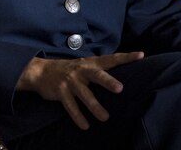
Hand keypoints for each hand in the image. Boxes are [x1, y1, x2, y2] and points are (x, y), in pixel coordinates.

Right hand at [16, 51, 143, 129]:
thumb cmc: (68, 70)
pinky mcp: (61, 92)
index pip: (110, 59)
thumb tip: (123, 78)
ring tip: (105, 117)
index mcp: (90, 63)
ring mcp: (70, 81)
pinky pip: (70, 106)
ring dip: (94, 106)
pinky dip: (78, 116)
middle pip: (97, 75)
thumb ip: (99, 70)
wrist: (40, 71)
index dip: (125, 57)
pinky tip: (85, 125)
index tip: (141, 55)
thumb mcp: (83, 65)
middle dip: (107, 81)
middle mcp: (81, 70)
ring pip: (84, 94)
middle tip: (119, 89)